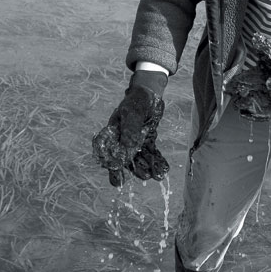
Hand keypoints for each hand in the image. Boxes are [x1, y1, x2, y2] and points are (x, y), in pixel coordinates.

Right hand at [92, 70, 167, 185]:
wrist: (150, 93)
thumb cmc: (137, 100)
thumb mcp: (133, 113)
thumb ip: (130, 130)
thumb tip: (127, 148)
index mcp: (112, 132)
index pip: (107, 151)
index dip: (110, 164)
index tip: (116, 174)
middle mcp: (121, 139)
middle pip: (123, 159)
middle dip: (131, 170)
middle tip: (141, 178)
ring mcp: (134, 141)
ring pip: (138, 158)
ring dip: (146, 167)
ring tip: (156, 176)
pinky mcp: (147, 140)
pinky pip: (151, 153)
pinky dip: (156, 161)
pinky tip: (163, 170)